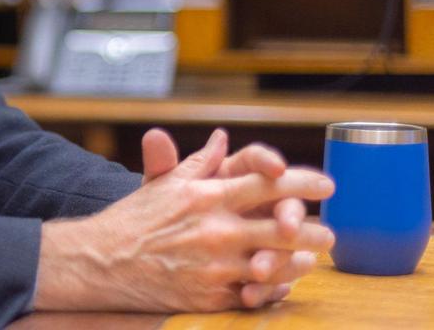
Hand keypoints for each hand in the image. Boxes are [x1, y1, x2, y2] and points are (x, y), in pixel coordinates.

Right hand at [34, 129, 334, 312]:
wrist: (103, 261)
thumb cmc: (135, 219)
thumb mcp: (165, 183)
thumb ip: (199, 161)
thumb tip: (222, 138)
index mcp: (206, 196)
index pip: (266, 184)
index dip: (302, 183)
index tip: (326, 186)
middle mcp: (215, 230)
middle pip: (282, 229)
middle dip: (313, 231)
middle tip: (330, 231)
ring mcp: (215, 266)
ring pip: (275, 265)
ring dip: (300, 262)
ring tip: (313, 258)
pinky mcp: (210, 296)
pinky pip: (255, 295)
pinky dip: (274, 288)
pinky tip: (284, 282)